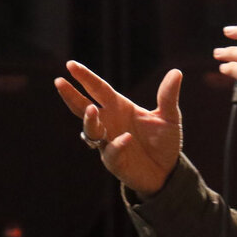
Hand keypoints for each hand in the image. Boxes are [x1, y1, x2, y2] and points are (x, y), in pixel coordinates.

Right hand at [54, 61, 182, 196]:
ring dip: (90, 120)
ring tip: (91, 109)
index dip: (85, 78)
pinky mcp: (115, 161)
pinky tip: (126, 138)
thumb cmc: (163, 141)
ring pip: (91, 130)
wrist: (167, 171)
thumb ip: (168, 96)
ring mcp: (108, 142)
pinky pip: (111, 152)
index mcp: (119, 107)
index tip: (70, 65)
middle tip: (60, 82)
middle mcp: (109, 123)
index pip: (98, 89)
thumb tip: (176, 72)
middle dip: (72, 95)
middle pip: (84, 107)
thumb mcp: (169, 117)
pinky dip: (117, 145)